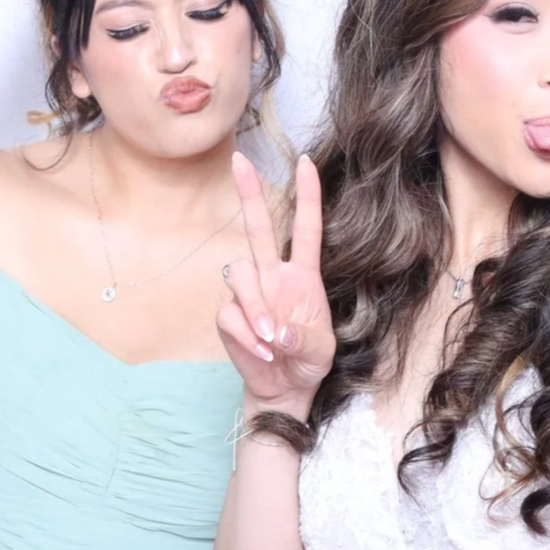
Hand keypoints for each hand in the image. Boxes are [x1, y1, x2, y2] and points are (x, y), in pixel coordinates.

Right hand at [217, 153, 335, 413]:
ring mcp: (249, 294)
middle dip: (249, 193)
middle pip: (259, 227)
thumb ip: (302, 338)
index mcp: (303, 275)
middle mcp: (274, 276)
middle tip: (239, 160)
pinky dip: (247, 336)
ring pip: (239, 274)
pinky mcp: (229, 316)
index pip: (305, 228)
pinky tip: (262, 352)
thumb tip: (276, 330)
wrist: (285, 389)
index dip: (307, 196)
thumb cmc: (307, 360)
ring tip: (271, 339)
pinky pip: (231, 314)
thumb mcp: (320, 350)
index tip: (306, 163)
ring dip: (256, 307)